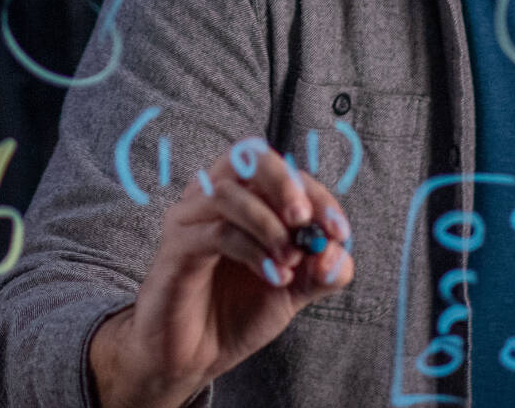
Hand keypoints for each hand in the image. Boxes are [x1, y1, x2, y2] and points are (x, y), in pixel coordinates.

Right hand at [90, 138, 353, 407]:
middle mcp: (213, 197)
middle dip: (285, 183)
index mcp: (243, 198)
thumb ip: (323, 269)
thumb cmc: (237, 313)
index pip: (281, 171)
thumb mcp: (294, 290)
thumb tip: (336, 249)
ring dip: (269, 225)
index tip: (338, 231)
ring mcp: (190, 218)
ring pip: (230, 193)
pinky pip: (217, 232)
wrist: (194, 357)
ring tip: (288, 262)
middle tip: (305, 220)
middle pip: (248, 156)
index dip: (314, 193)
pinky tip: (272, 275)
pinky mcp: (176, 246)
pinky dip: (253, 250)